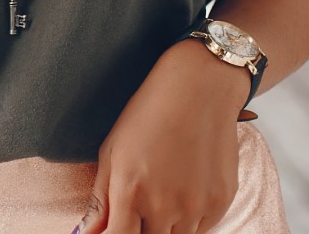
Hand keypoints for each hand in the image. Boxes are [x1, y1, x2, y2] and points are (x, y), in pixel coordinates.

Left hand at [77, 42, 245, 233]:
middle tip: (139, 208)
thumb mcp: (113, 151)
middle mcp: (164, 204)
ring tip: (162, 192)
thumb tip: (86, 233)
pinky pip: (202, 228)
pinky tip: (184, 190)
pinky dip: (190, 219)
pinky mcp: (222, 202)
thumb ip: (101, 200)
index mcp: (130, 190)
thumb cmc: (147, 115)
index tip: (115, 228)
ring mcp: (196, 206)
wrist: (198, 89)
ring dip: (166, 227)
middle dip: (140, 230)